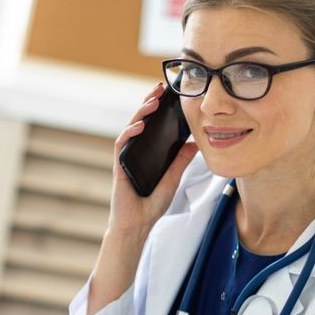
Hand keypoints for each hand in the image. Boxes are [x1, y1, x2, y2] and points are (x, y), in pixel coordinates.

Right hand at [109, 82, 198, 235]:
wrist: (137, 225)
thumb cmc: (151, 206)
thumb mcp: (172, 180)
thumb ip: (181, 162)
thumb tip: (195, 144)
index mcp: (147, 153)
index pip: (152, 126)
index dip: (158, 109)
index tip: (169, 95)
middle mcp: (135, 152)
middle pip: (140, 121)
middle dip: (149, 103)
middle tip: (160, 89)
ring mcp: (126, 158)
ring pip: (130, 128)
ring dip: (140, 112)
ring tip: (152, 100)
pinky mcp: (119, 166)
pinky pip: (122, 144)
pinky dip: (130, 132)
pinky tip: (140, 125)